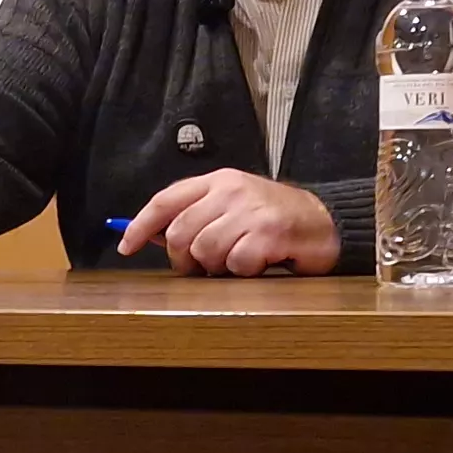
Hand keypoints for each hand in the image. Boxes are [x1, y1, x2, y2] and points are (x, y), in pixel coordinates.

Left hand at [116, 170, 340, 276]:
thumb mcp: (232, 206)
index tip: (126, 247)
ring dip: (218, 267)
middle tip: (204, 267)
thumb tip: (155, 236)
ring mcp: (250, 210)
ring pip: (205, 251)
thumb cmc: (273, 219)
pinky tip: (261, 262)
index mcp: (217, 181)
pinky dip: (245, 271)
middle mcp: (231, 190)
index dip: (140, 225)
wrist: (326, 221)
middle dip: (185, 260)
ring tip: (239, 260)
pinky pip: (235, 263)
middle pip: (180, 233)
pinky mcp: (269, 232)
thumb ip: (197, 216)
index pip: (166, 200)